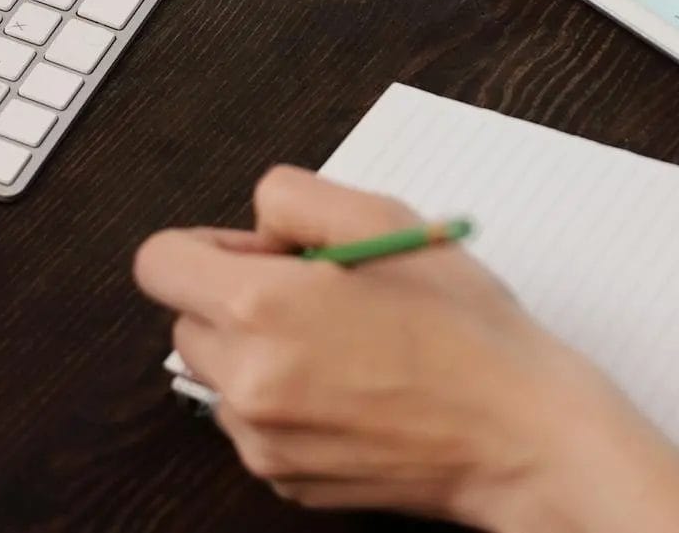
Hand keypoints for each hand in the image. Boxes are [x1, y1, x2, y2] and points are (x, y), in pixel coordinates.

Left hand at [134, 167, 678, 532]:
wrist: (519, 434)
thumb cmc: (467, 329)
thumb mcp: (392, 220)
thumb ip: (300, 198)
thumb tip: (257, 222)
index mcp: (264, 306)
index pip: (159, 263)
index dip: (210, 245)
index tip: (262, 252)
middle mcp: (247, 379)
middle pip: (184, 321)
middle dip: (236, 299)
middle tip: (319, 293)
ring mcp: (260, 439)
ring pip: (218, 376)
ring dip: (260, 353)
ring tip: (347, 346)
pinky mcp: (281, 479)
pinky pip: (253, 424)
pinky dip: (287, 402)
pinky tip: (355, 389)